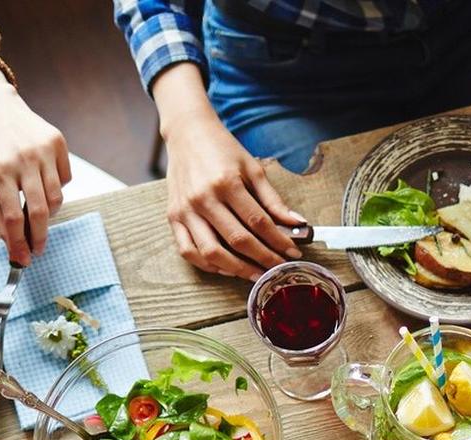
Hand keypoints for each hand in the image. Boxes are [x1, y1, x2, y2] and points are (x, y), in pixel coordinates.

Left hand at [0, 68, 69, 263]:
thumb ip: (0, 213)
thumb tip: (14, 246)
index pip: (12, 217)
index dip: (19, 243)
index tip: (23, 260)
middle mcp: (23, 160)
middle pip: (39, 211)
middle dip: (40, 236)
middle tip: (38, 249)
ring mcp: (43, 150)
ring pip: (56, 196)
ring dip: (49, 211)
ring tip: (38, 210)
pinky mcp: (58, 142)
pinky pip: (65, 177)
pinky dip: (56, 186)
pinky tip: (43, 178)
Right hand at [163, 118, 304, 279]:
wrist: (187, 133)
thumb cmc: (222, 149)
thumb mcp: (252, 167)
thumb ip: (273, 199)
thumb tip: (297, 223)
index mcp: (226, 183)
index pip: (258, 222)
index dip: (278, 241)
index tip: (293, 252)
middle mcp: (203, 198)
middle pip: (237, 240)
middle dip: (263, 259)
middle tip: (278, 269)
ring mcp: (185, 210)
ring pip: (211, 252)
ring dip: (237, 269)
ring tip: (255, 275)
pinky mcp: (173, 216)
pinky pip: (188, 251)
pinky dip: (208, 264)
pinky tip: (226, 268)